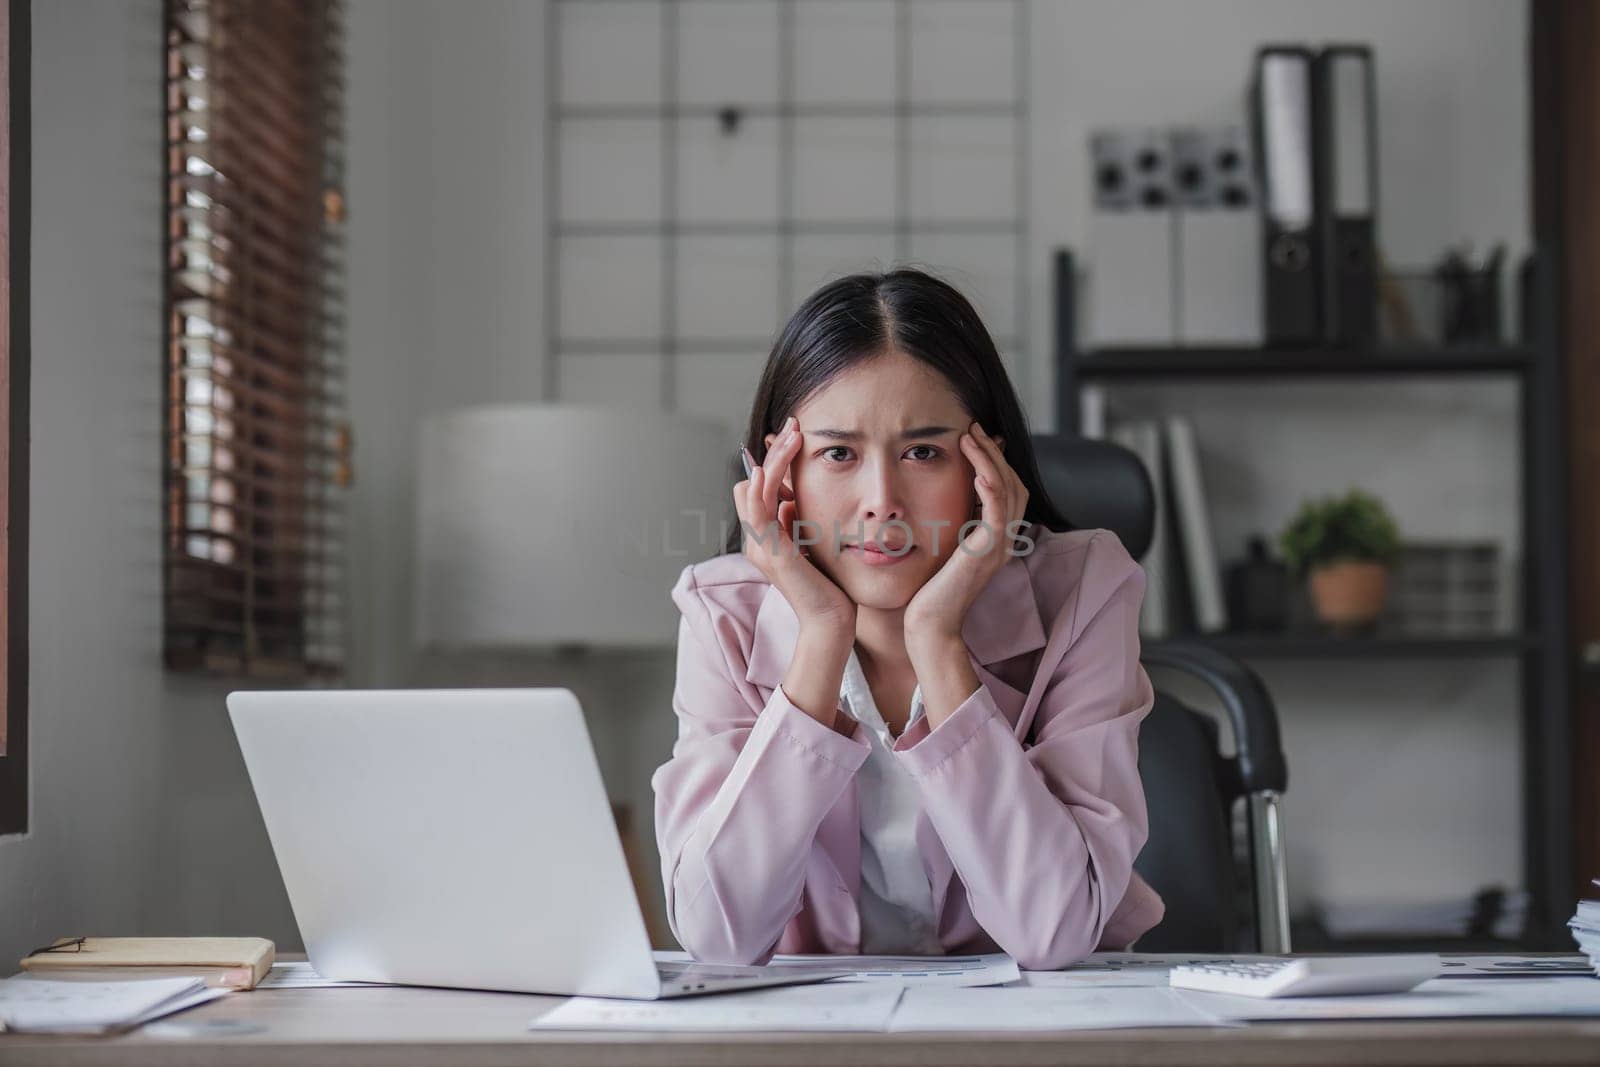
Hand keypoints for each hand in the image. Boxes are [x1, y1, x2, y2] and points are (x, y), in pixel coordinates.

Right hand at [734, 415, 856, 637]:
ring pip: (753, 489)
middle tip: (796, 425)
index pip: (761, 485)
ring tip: (793, 435)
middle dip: (775, 451)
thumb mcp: (814, 542)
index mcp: (765, 535)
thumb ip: (800, 520)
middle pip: (753, 480)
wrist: (832, 621)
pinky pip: (756, 513)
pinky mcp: (770, 553)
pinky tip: (770, 468)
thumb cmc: (829, 586)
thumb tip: (790, 497)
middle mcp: (757, 538)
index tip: (798, 433)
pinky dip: (760, 488)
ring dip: (772, 458)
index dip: (775, 458)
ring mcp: (760, 545)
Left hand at [904, 421, 1027, 650]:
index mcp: (995, 541)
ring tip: (971, 435)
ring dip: (990, 458)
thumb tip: (934, 500)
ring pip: (1008, 490)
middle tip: (974, 428)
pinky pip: (996, 509)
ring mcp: (999, 547)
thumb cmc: (924, 593)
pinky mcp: (987, 552)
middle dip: (995, 453)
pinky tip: (975, 464)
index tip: (975, 438)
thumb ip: (947, 528)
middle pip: (1014, 484)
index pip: (1007, 491)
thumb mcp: (939, 551)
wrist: (927, 626)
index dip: (995, 462)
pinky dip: (989, 482)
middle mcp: (1003, 542)